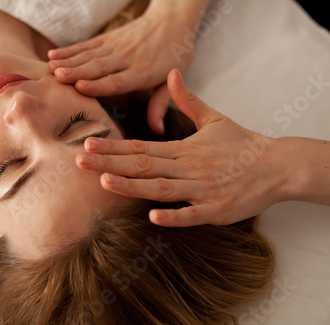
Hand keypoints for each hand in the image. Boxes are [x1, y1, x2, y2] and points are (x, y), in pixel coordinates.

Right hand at [47, 1, 200, 133]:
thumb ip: (160, 105)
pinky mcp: (108, 38)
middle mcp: (127, 58)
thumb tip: (157, 131)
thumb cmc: (174, 55)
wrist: (172, 20)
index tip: (80, 87)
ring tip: (50, 68)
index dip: (98, 85)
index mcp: (143, 72)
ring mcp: (116, 46)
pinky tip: (53, 55)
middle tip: (57, 78)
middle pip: (98, 67)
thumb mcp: (172, 81)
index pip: (118, 80)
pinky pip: (87, 45)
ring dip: (68, 61)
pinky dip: (69, 50)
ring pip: (89, 55)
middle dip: (76, 72)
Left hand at [76, 69, 289, 226]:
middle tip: (80, 162)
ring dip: (133, 186)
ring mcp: (203, 189)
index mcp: (184, 149)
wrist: (278, 166)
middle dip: (110, 164)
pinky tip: (153, 217)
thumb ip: (188, 100)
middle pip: (143, 165)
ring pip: (162, 188)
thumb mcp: (215, 118)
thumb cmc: (242, 144)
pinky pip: (193, 214)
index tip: (88, 145)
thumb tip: (171, 73)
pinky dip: (174, 216)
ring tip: (105, 182)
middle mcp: (189, 167)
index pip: (141, 147)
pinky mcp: (217, 209)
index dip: (114, 147)